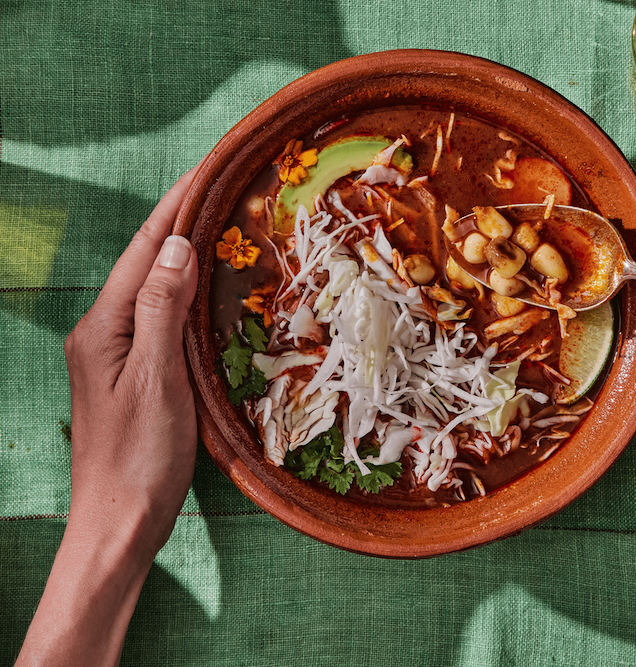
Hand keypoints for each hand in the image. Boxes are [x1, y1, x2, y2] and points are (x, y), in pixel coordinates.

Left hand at [17, 168, 199, 666]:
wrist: (119, 523)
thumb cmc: (138, 460)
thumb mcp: (155, 381)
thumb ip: (162, 310)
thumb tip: (178, 246)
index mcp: (103, 328)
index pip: (146, 251)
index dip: (176, 206)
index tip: (208, 168)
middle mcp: (104, 333)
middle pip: (147, 262)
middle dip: (182, 219)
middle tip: (223, 186)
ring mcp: (116, 354)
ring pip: (154, 288)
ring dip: (186, 252)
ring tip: (222, 222)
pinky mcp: (134, 375)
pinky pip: (162, 316)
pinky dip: (187, 291)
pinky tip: (209, 288)